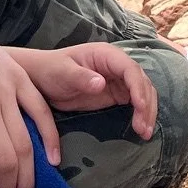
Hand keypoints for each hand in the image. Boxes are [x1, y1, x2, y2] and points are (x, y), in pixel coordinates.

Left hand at [12, 44, 156, 139]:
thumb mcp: (62, 73)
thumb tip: (101, 83)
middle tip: (144, 129)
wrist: (41, 78)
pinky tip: (140, 129)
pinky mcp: (115, 93)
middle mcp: (116, 65)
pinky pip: (134, 102)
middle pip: (141, 81)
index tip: (139, 106)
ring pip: (142, 92)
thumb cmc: (50, 70)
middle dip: (146, 104)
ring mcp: (117, 79)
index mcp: (105, 55)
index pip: (130, 68)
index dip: (138, 86)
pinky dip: (140, 114)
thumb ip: (81, 77)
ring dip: (147, 111)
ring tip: (144, 133)